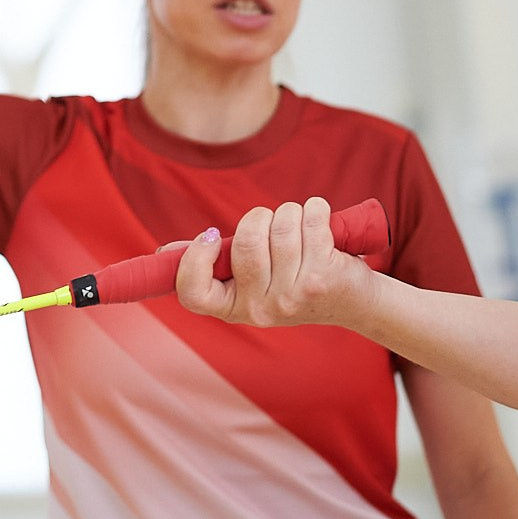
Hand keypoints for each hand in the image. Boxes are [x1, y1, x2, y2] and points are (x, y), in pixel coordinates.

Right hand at [174, 198, 378, 328]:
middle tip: (272, 223)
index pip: (193, 292)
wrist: (353, 302)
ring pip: (280, 225)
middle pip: (244, 241)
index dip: (195, 258)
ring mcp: (292, 297)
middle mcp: (261, 310)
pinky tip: (320, 219)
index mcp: (234, 309)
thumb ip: (209, 264)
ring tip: (300, 225)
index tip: (211, 235)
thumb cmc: (293, 280)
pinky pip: (310, 219)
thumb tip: (164, 252)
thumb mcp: (249, 281)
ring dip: (291, 212)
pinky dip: (316, 208)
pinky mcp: (322, 277)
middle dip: (260, 217)